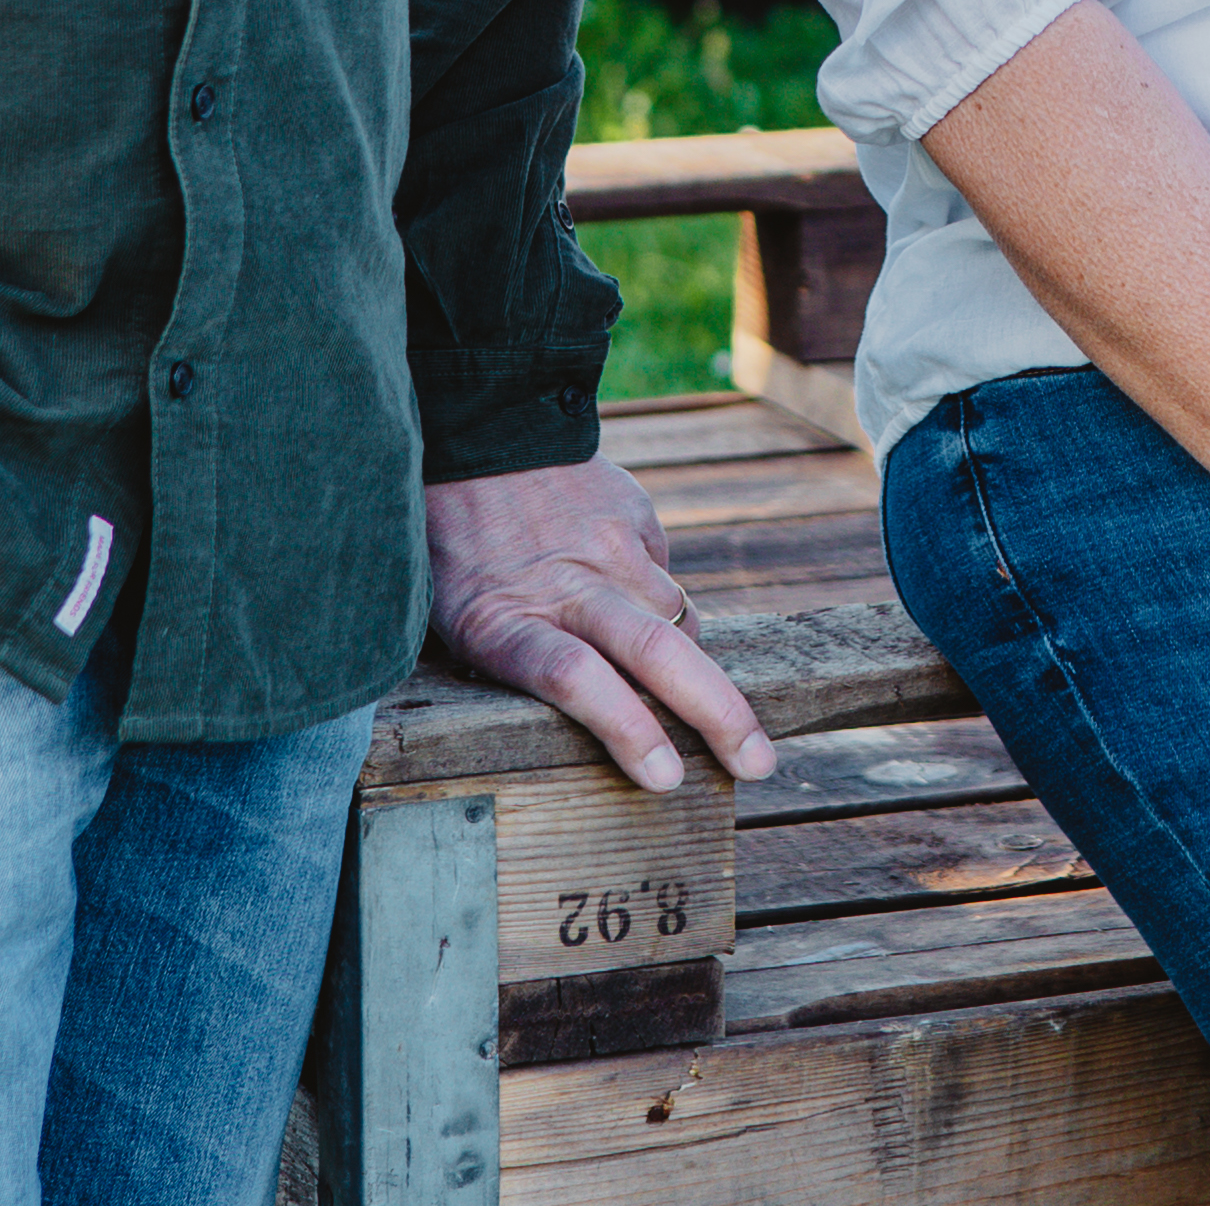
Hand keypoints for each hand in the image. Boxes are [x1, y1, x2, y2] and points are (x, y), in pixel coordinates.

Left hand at [430, 459, 775, 794]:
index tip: (665, 776)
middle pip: (653, 652)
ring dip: (703, 675)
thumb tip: (577, 713)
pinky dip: (660, 609)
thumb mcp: (454, 619)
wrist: (478, 433)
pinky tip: (640, 615)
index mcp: (504, 618)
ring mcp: (609, 547)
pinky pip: (663, 578)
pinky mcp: (636, 517)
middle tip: (756, 764)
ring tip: (722, 719)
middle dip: (716, 715)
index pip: (570, 677)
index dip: (624, 728)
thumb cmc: (453, 548)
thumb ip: (514, 664)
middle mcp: (567, 583)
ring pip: (678, 620)